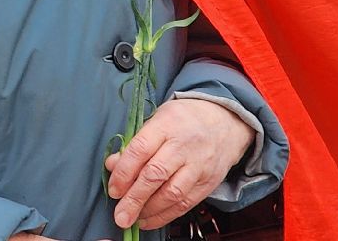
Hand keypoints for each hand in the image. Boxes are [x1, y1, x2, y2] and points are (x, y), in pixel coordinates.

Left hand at [102, 97, 253, 230]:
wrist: (225, 123)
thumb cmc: (184, 120)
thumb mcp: (157, 119)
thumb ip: (135, 143)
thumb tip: (112, 165)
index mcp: (166, 124)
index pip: (140, 149)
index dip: (124, 172)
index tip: (113, 189)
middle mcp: (184, 145)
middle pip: (155, 175)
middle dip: (134, 198)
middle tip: (120, 215)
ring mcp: (199, 165)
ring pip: (172, 193)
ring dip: (149, 210)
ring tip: (133, 218)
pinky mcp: (208, 182)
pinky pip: (186, 203)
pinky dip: (166, 215)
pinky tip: (150, 220)